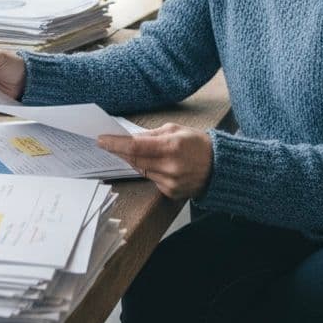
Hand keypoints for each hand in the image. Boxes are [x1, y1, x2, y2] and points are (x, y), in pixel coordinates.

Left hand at [97, 123, 213, 200]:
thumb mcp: (176, 130)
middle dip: (119, 152)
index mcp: (171, 147)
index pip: (135, 146)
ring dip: (134, 161)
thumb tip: (130, 138)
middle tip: (107, 145)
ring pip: (141, 170)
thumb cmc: (198, 144)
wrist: (220, 167)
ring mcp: (170, 183)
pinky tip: (155, 164)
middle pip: (134, 160)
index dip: (116, 144)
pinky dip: (149, 171)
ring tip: (132, 151)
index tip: (101, 140)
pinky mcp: (171, 193)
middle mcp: (170, 167)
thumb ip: (152, 135)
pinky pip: (151, 180)